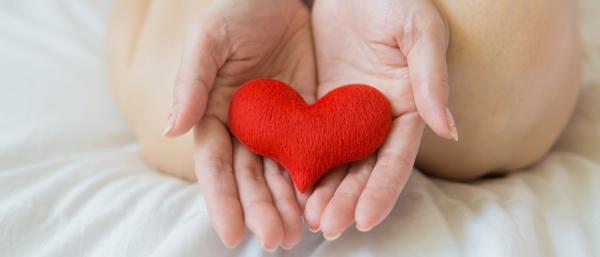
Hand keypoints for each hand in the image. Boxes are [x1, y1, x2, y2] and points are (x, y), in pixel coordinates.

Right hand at [163, 0, 315, 249]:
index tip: (233, 234)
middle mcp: (243, 126)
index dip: (222, 200)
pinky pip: (310, 151)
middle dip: (260, 209)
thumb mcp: (208, 40)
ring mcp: (276, 124)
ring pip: (279, 172)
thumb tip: (172, 128)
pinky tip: (321, 200)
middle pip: (249, 177)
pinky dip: (313, 177)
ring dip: (287, 203)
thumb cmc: (237, 9)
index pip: (215, 165)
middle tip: (276, 239)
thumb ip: (191, 82)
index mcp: (213, 113)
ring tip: (298, 233)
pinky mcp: (307, 116)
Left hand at [305, 0, 456, 238]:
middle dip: (347, 200)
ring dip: (324, 191)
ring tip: (308, 218)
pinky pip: (311, 139)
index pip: (396, 158)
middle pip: (364, 169)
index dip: (382, 190)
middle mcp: (378, 119)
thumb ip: (432, 77)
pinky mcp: (321, 106)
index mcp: (407, 108)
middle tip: (327, 226)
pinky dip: (304, 164)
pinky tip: (290, 186)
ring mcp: (348, 115)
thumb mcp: (420, 31)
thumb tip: (449, 129)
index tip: (365, 219)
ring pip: (337, 162)